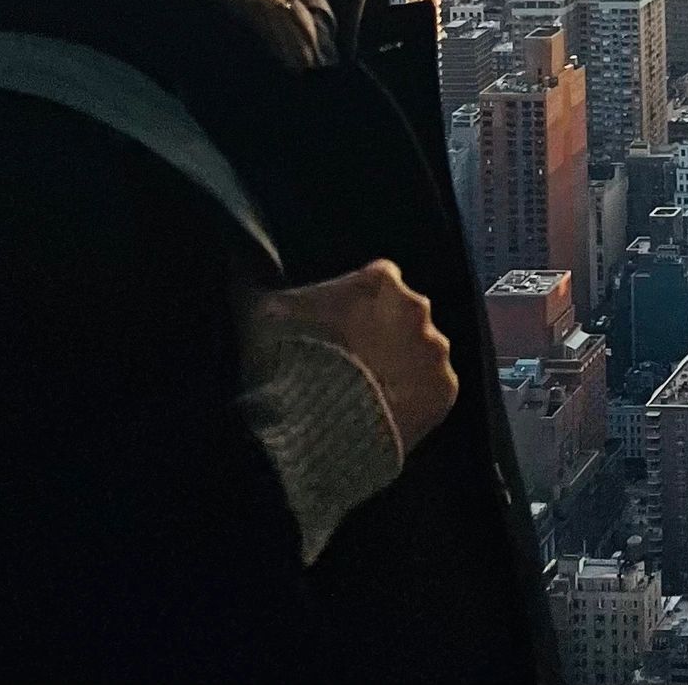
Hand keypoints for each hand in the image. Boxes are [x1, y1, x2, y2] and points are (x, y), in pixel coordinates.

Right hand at [258, 259, 459, 455]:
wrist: (313, 429)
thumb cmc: (286, 362)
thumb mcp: (261, 312)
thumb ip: (262, 282)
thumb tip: (242, 258)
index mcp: (380, 282)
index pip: (377, 279)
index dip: (356, 301)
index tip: (339, 322)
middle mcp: (418, 309)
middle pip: (403, 315)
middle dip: (383, 331)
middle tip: (352, 360)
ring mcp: (434, 350)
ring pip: (421, 350)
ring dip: (401, 363)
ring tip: (367, 390)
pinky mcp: (446, 389)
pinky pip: (433, 386)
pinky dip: (414, 396)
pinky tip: (385, 411)